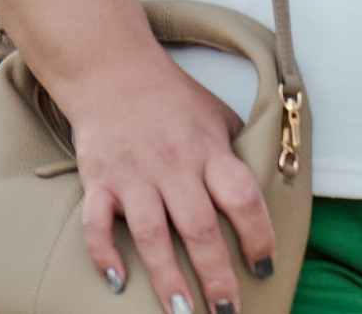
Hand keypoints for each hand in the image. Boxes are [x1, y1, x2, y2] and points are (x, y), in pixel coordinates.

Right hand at [44, 45, 274, 312]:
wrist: (113, 71)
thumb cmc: (172, 98)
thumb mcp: (218, 116)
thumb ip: (236, 154)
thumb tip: (264, 192)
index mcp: (209, 151)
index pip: (242, 197)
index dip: (258, 234)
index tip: (265, 266)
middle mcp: (174, 166)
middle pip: (200, 228)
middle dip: (216, 275)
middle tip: (227, 312)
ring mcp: (133, 176)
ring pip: (152, 234)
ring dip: (167, 277)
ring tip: (181, 313)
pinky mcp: (99, 181)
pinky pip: (97, 224)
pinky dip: (105, 254)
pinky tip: (118, 282)